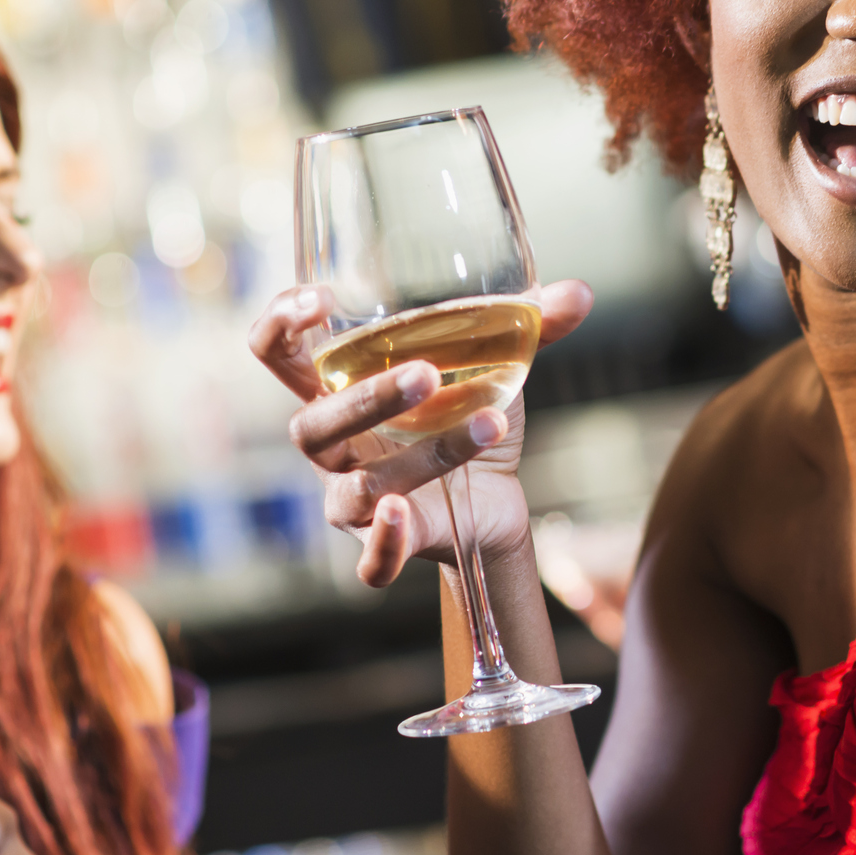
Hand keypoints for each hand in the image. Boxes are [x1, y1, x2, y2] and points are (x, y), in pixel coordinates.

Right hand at [248, 280, 593, 587]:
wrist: (498, 496)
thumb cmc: (468, 413)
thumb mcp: (494, 364)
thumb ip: (526, 324)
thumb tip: (579, 293)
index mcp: (339, 391)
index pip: (276, 354)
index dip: (280, 325)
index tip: (321, 300)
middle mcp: (335, 448)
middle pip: (311, 426)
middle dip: (366, 398)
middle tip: (424, 373)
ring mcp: (353, 501)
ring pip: (357, 488)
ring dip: (423, 456)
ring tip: (490, 424)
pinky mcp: (389, 544)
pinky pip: (369, 561)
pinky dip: (382, 544)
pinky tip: (401, 516)